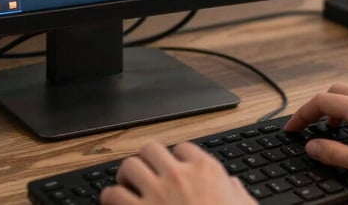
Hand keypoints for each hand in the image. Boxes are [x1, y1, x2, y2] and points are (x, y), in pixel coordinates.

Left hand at [100, 141, 256, 204]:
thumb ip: (237, 194)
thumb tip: (232, 185)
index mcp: (206, 171)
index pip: (183, 148)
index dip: (176, 159)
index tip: (174, 169)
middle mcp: (179, 176)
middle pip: (151, 150)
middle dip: (146, 162)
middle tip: (145, 175)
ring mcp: (157, 193)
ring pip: (129, 166)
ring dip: (126, 176)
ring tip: (127, 187)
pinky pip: (112, 194)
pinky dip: (110, 198)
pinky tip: (114, 204)